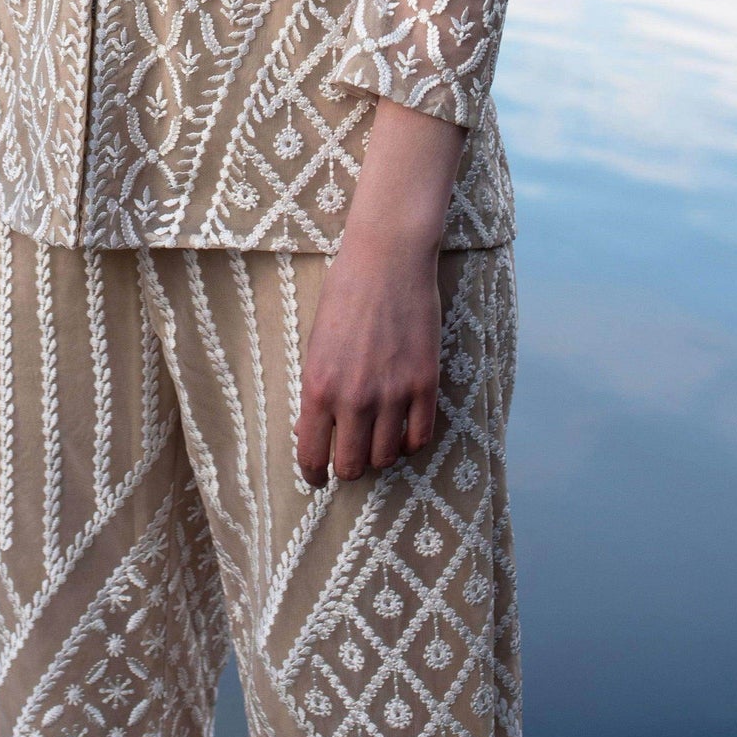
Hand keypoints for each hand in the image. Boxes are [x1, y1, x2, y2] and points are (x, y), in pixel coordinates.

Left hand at [294, 97, 462, 486]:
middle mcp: (353, 398)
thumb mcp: (315, 343)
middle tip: (349, 458)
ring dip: (379, 455)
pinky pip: (419, 436)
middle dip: (348, 467)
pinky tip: (403, 432)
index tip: (317, 478)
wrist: (387, 259)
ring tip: (377, 441)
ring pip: (385, 457)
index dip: (314, 474)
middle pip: (351, 465)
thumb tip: (321, 428)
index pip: (312, 455)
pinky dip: (409, 442)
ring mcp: (392, 393)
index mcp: (317, 386)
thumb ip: (319, 388)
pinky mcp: (424, 384)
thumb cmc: (344, 293)